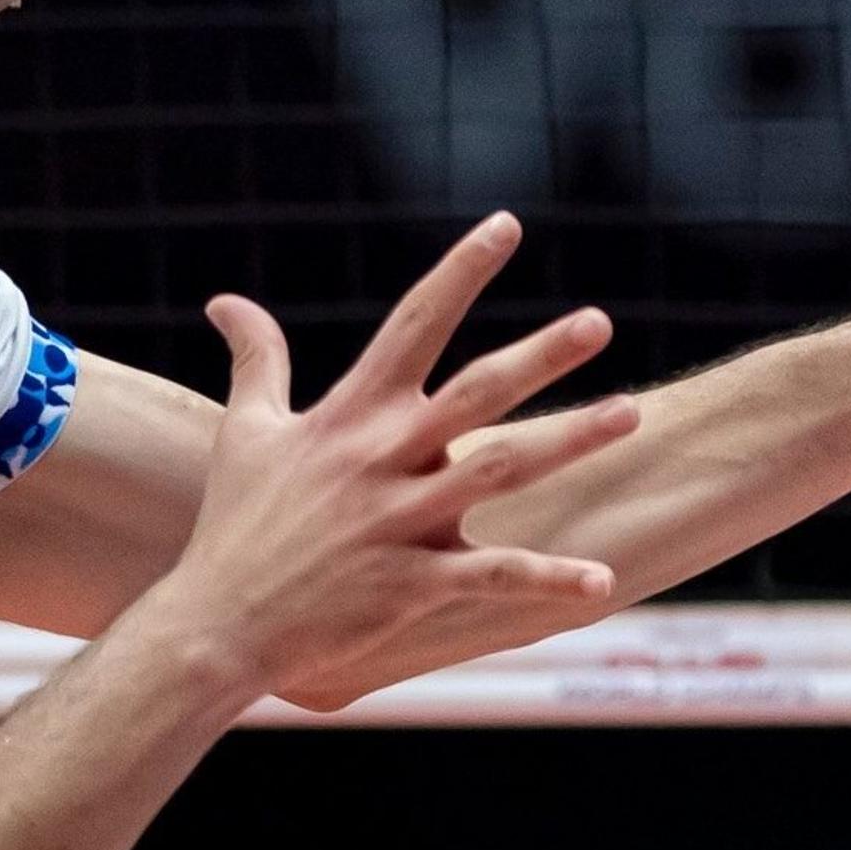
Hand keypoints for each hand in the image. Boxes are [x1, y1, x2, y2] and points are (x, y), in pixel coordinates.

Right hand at [167, 214, 638, 690]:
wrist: (218, 625)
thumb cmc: (237, 525)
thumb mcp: (244, 433)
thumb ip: (256, 361)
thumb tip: (225, 301)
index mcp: (351, 414)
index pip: (414, 324)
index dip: (460, 272)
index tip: (506, 224)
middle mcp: (382, 457)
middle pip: (476, 392)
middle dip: (539, 355)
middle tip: (599, 320)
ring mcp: (400, 520)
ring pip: (500, 470)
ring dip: (570, 441)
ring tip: (633, 412)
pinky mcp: (412, 583)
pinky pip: (494, 577)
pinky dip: (549, 579)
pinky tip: (605, 581)